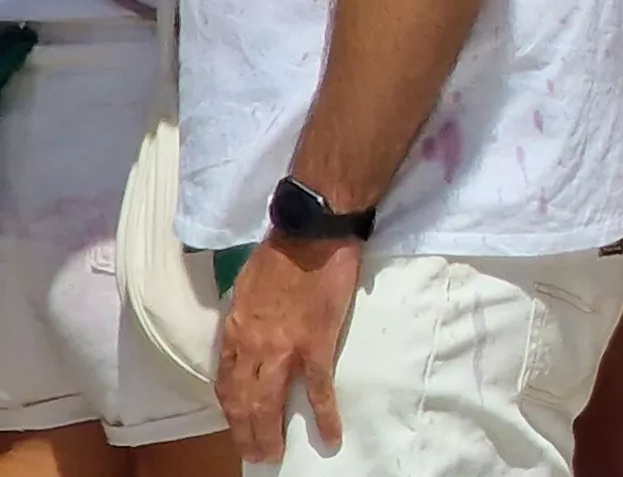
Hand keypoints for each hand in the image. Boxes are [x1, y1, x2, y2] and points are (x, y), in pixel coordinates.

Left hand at [216, 234, 360, 462]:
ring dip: (270, 433)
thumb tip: (250, 331)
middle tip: (255, 454)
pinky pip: (318, 388)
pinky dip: (324, 415)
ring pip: (269, 402)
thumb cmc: (280, 253)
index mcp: (235, 330)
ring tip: (275, 454)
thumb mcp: (245, 285)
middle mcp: (252, 346)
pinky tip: (330, 435)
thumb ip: (245, 314)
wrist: (310, 234)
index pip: (225, 380)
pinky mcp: (316, 345)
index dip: (230, 407)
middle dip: (246, 432)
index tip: (237, 423)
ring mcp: (283, 349)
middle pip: (243, 400)